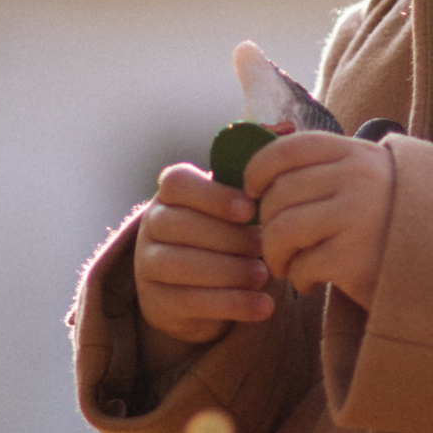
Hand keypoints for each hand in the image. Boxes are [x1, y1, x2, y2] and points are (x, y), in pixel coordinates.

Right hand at [133, 161, 273, 347]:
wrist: (202, 291)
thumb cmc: (227, 235)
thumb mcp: (239, 205)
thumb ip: (257, 169)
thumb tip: (284, 126)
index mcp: (172, 194)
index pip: (177, 183)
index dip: (212, 195)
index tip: (249, 210)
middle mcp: (152, 225)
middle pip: (181, 226)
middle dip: (228, 239)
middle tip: (266, 248)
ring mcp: (148, 265)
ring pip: (183, 265)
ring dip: (229, 272)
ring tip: (263, 276)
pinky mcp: (157, 302)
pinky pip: (190, 302)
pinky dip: (231, 305)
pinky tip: (263, 307)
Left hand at [247, 130, 394, 307]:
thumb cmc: (396, 226)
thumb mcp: (370, 180)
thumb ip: (329, 169)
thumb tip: (262, 172)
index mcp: (358, 153)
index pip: (289, 149)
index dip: (258, 169)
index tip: (251, 192)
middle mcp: (359, 178)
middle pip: (279, 194)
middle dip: (266, 224)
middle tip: (277, 245)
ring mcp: (358, 216)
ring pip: (283, 229)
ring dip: (275, 254)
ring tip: (286, 267)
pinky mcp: (356, 257)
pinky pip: (302, 265)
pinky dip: (299, 278)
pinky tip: (314, 282)